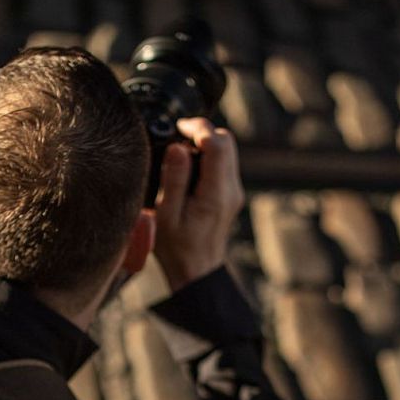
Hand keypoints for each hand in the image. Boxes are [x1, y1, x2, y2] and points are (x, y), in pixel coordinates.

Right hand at [152, 118, 244, 292]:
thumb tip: (178, 148)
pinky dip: (207, 158)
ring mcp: (233, 192)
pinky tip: (187, 168)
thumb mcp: (167, 215)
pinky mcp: (229, 195)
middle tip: (177, 136)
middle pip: (226, 142)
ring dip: (205, 145)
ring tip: (179, 153)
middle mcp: (231, 189)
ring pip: (226, 151)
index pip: (217, 144)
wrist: (196, 273)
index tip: (179, 127)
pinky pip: (223, 165)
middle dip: (203, 132)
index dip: (198, 127)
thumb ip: (174, 179)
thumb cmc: (177, 249)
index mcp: (216, 193)